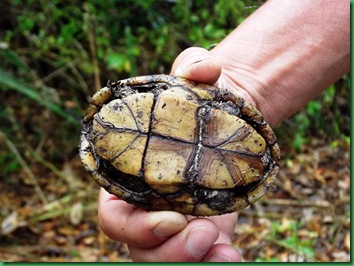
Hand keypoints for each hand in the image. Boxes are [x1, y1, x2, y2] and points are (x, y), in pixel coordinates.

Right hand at [98, 47, 242, 261]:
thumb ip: (195, 65)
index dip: (133, 227)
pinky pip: (202, 258)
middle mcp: (147, 206)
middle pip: (140, 248)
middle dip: (169, 252)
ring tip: (226, 253)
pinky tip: (235, 255)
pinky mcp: (204, 227)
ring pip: (168, 258)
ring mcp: (175, 222)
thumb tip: (205, 68)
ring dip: (193, 262)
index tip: (173, 218)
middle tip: (206, 235)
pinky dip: (216, 261)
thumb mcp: (196, 76)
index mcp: (131, 179)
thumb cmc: (200, 100)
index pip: (114, 216)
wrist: (227, 119)